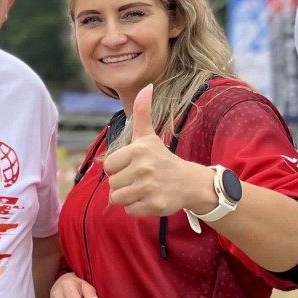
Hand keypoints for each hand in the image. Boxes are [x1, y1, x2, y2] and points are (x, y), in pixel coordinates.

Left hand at [103, 85, 207, 216]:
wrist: (189, 182)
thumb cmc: (162, 158)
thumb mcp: (149, 136)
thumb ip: (142, 112)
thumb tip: (147, 86)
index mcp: (138, 150)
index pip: (108, 166)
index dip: (118, 168)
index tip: (132, 166)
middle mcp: (143, 168)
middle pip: (112, 184)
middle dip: (123, 184)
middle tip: (139, 179)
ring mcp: (149, 188)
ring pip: (118, 198)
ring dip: (127, 197)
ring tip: (142, 189)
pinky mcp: (154, 205)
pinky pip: (129, 211)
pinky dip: (136, 208)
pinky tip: (148, 198)